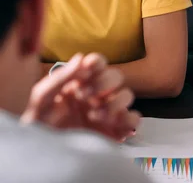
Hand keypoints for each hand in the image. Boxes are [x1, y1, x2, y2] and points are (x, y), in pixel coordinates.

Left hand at [21, 53, 140, 141]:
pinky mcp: (116, 130)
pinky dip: (127, 120)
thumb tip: (80, 58)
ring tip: (93, 116)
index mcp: (81, 83)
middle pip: (116, 76)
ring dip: (114, 102)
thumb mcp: (42, 99)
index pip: (98, 63)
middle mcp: (98, 95)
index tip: (85, 72)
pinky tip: (108, 125)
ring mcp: (109, 112)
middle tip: (84, 96)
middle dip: (103, 83)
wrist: (43, 155)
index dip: (96, 63)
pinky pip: (134, 119)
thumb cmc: (39, 125)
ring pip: (127, 95)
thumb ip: (60, 78)